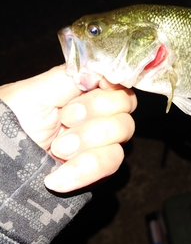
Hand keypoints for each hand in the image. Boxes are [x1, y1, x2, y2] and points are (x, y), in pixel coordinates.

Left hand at [0, 65, 135, 191]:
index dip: (114, 82)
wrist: (1, 166)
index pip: (115, 80)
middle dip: (95, 111)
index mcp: (79, 91)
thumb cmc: (8, 126)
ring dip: (88, 141)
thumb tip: (101, 67)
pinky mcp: (97, 171)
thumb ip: (69, 76)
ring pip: (122, 134)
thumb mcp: (33, 92)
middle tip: (64, 119)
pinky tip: (57, 177)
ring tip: (57, 150)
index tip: (102, 84)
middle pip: (125, 104)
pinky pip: (110, 164)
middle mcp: (94, 115)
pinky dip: (84, 169)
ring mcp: (98, 143)